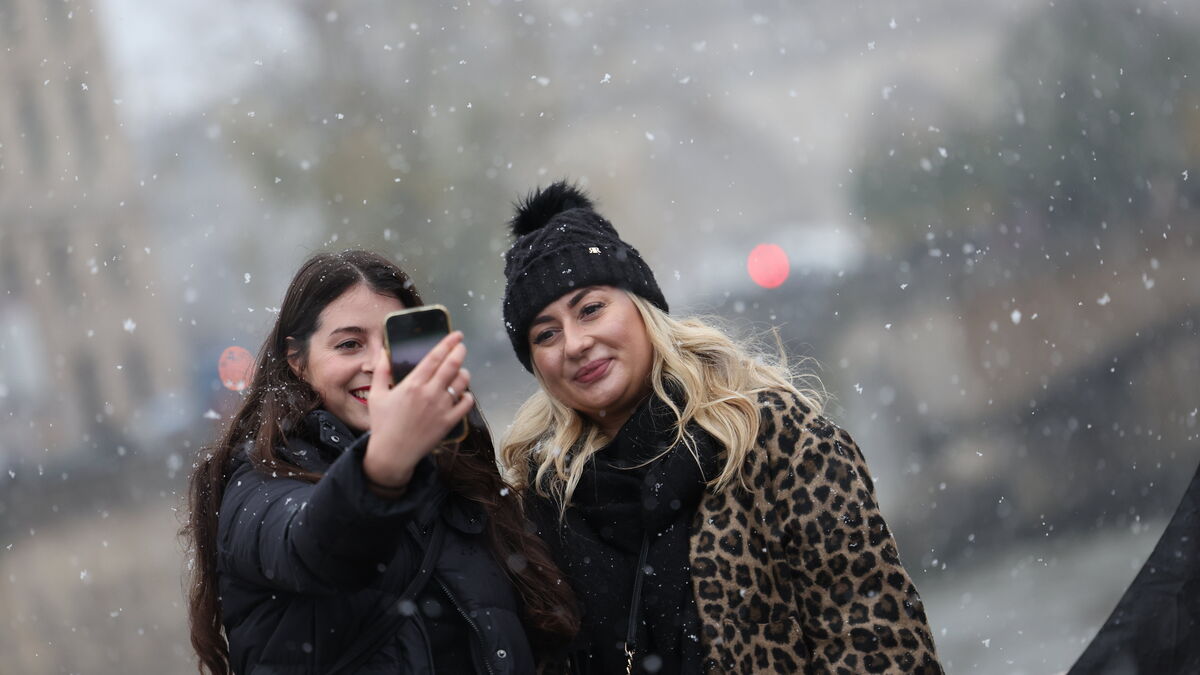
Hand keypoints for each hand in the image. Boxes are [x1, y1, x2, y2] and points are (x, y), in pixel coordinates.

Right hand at [361, 331, 473, 490]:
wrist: (392, 454)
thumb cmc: (382, 424)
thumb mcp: (376, 395)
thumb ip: (381, 371)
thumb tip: (384, 352)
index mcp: (412, 384)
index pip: (435, 357)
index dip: (448, 343)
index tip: (456, 335)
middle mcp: (429, 393)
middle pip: (452, 365)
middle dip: (460, 352)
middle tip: (461, 346)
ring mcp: (441, 408)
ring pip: (462, 382)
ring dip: (464, 373)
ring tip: (460, 371)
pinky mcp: (449, 422)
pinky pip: (466, 403)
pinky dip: (467, 395)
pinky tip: (462, 394)